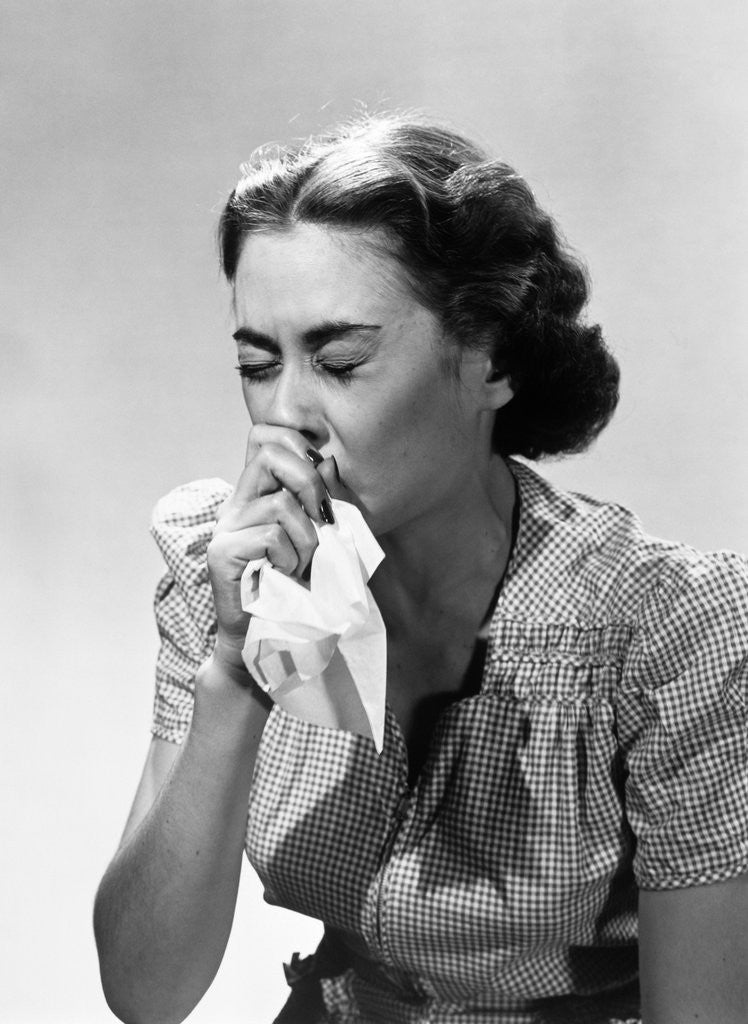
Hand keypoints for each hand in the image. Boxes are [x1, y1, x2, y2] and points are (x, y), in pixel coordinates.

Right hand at [206, 425, 347, 670]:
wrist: (267, 640)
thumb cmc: (298, 592)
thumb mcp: (319, 539)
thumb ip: (322, 503)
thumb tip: (330, 463)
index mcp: (258, 495)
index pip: (264, 435)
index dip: (297, 445)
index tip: (320, 483)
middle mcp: (237, 504)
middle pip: (270, 454)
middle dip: (310, 482)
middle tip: (321, 520)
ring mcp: (225, 527)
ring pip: (281, 506)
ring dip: (307, 541)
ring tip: (301, 567)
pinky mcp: (221, 552)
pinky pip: (270, 537)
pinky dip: (289, 560)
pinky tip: (283, 578)